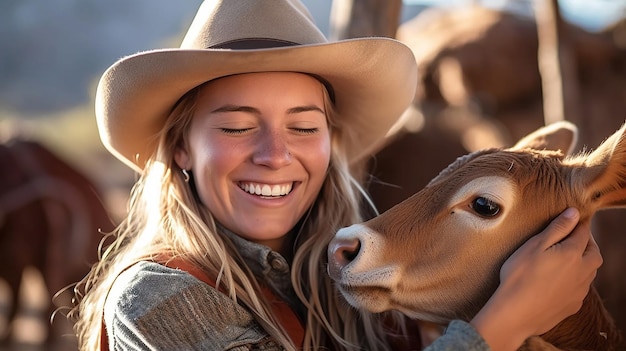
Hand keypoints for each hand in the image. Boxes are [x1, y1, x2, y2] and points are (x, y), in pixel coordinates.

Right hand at [470, 208, 602, 350]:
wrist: (515, 314)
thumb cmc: (520, 276)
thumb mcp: (534, 246)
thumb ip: (557, 229)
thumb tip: (575, 213)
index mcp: (572, 254)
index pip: (583, 233)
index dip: (578, 223)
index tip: (573, 218)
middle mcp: (582, 272)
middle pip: (594, 253)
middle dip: (588, 243)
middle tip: (574, 237)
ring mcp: (579, 291)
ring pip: (590, 272)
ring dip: (584, 261)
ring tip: (568, 258)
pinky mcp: (573, 305)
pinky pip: (582, 288)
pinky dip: (577, 279)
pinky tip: (561, 280)